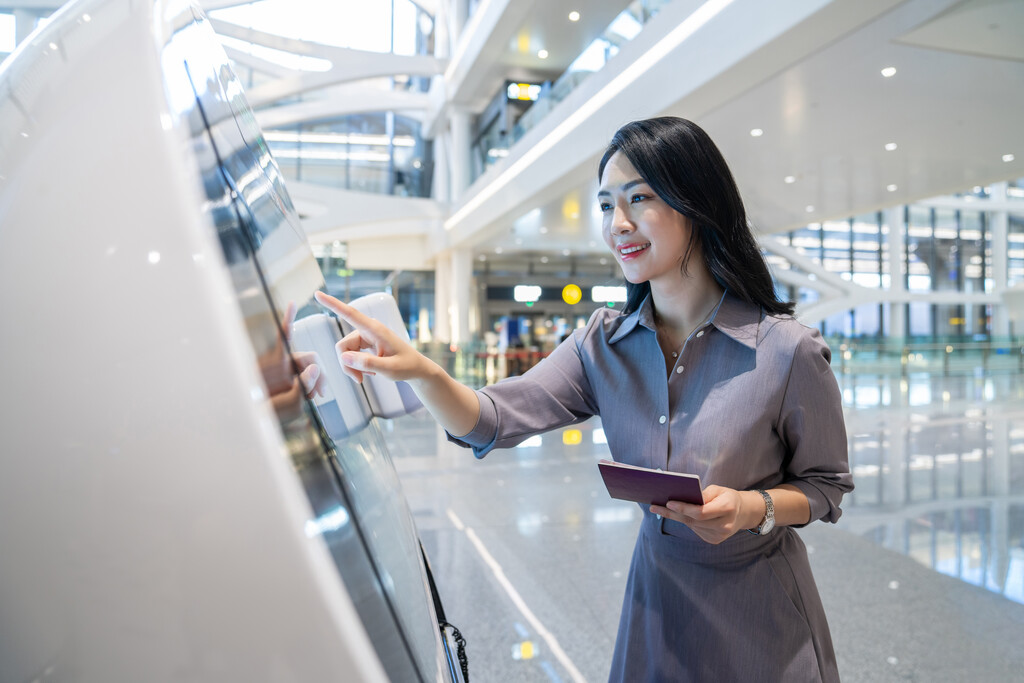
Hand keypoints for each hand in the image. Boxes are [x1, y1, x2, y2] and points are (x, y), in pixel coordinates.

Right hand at [314, 291, 430, 384]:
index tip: (318, 294)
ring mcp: (366, 336)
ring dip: (352, 367)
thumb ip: (367, 363)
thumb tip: (344, 357)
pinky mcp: (365, 343)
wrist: (416, 369)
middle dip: (346, 364)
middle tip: (359, 380)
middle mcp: (368, 330)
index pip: (350, 314)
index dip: (333, 304)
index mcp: (375, 330)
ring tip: (367, 376)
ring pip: (345, 352)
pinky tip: (369, 372)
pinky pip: (350, 354)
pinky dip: (356, 366)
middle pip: (343, 345)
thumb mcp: (389, 369)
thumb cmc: (407, 367)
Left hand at [650, 485, 752, 544]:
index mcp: (728, 508)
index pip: (701, 512)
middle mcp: (724, 525)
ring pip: (692, 526)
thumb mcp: (718, 489)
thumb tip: (682, 497)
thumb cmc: (727, 497)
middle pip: (693, 521)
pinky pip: (696, 530)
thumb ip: (703, 494)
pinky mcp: (714, 540)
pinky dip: (687, 521)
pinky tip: (679, 515)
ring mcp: (720, 535)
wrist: (743, 513)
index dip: (684, 508)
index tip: (668, 502)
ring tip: (660, 508)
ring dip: (677, 517)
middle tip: (654, 507)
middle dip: (672, 513)